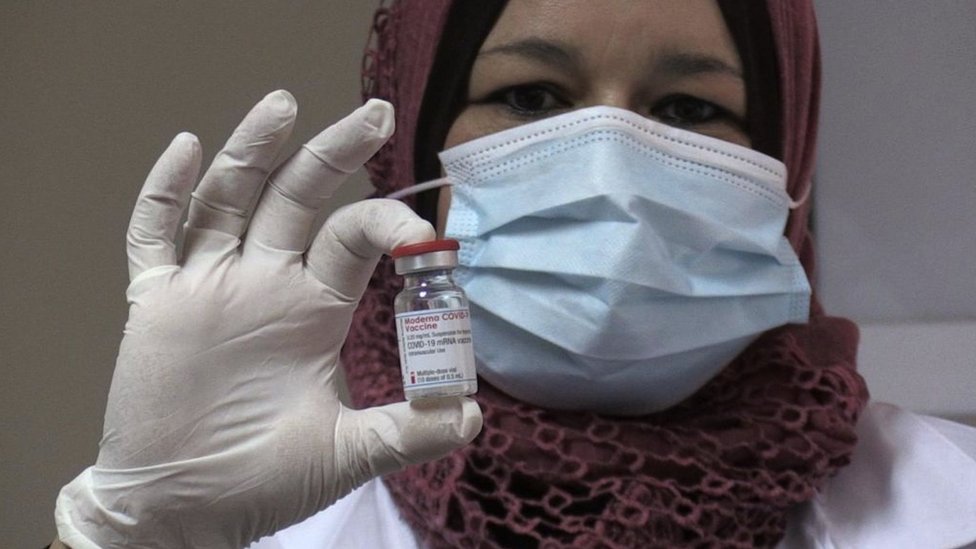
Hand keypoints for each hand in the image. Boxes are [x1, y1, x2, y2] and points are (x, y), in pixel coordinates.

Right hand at [54, 91, 481, 548]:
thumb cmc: (264, 479)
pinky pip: (152, 237)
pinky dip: (165, 193)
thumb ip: (408, 430)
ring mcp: (209, 285)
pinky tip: (185, 148)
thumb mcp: (347, 453)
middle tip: (374, 112)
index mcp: (314, 306)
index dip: (386, 223)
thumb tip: (473, 415)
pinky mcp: (155, 303)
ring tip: (284, 104)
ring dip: (252, 150)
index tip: (422, 239)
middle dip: (333, 153)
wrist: (185, 509)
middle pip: (299, 196)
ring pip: (229, 199)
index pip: (352, 237)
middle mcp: (266, 282)